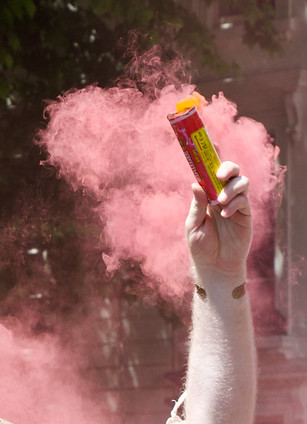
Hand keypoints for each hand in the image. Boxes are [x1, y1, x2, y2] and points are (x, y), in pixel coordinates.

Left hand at [186, 161, 251, 279]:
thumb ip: (196, 205)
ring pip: (241, 182)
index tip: (211, 144)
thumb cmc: (201, 247)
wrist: (214, 266)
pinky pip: (244, 201)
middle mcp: (222, 195)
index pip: (210, 172)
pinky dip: (235, 204)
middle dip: (227, 167)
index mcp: (207, 195)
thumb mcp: (193, 225)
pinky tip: (226, 215)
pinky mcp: (245, 214)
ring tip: (220, 202)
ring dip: (231, 188)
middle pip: (231, 171)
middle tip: (220, 174)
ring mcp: (235, 203)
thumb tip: (195, 184)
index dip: (211, 157)